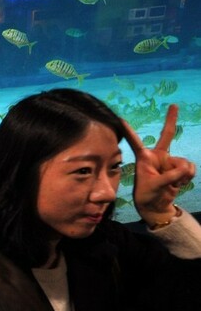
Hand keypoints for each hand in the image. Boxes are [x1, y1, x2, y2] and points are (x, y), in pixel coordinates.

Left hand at [123, 104, 195, 225]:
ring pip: (183, 163)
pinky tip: (178, 183)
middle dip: (171, 120)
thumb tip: (186, 168)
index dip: (129, 130)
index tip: (119, 119)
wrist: (156, 205)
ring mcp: (168, 161)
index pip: (135, 142)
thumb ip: (171, 176)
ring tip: (170, 183)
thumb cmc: (147, 195)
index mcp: (144, 158)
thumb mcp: (156, 186)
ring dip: (181, 175)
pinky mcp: (178, 167)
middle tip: (174, 105)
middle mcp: (157, 156)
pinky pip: (189, 168)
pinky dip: (187, 177)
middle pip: (167, 135)